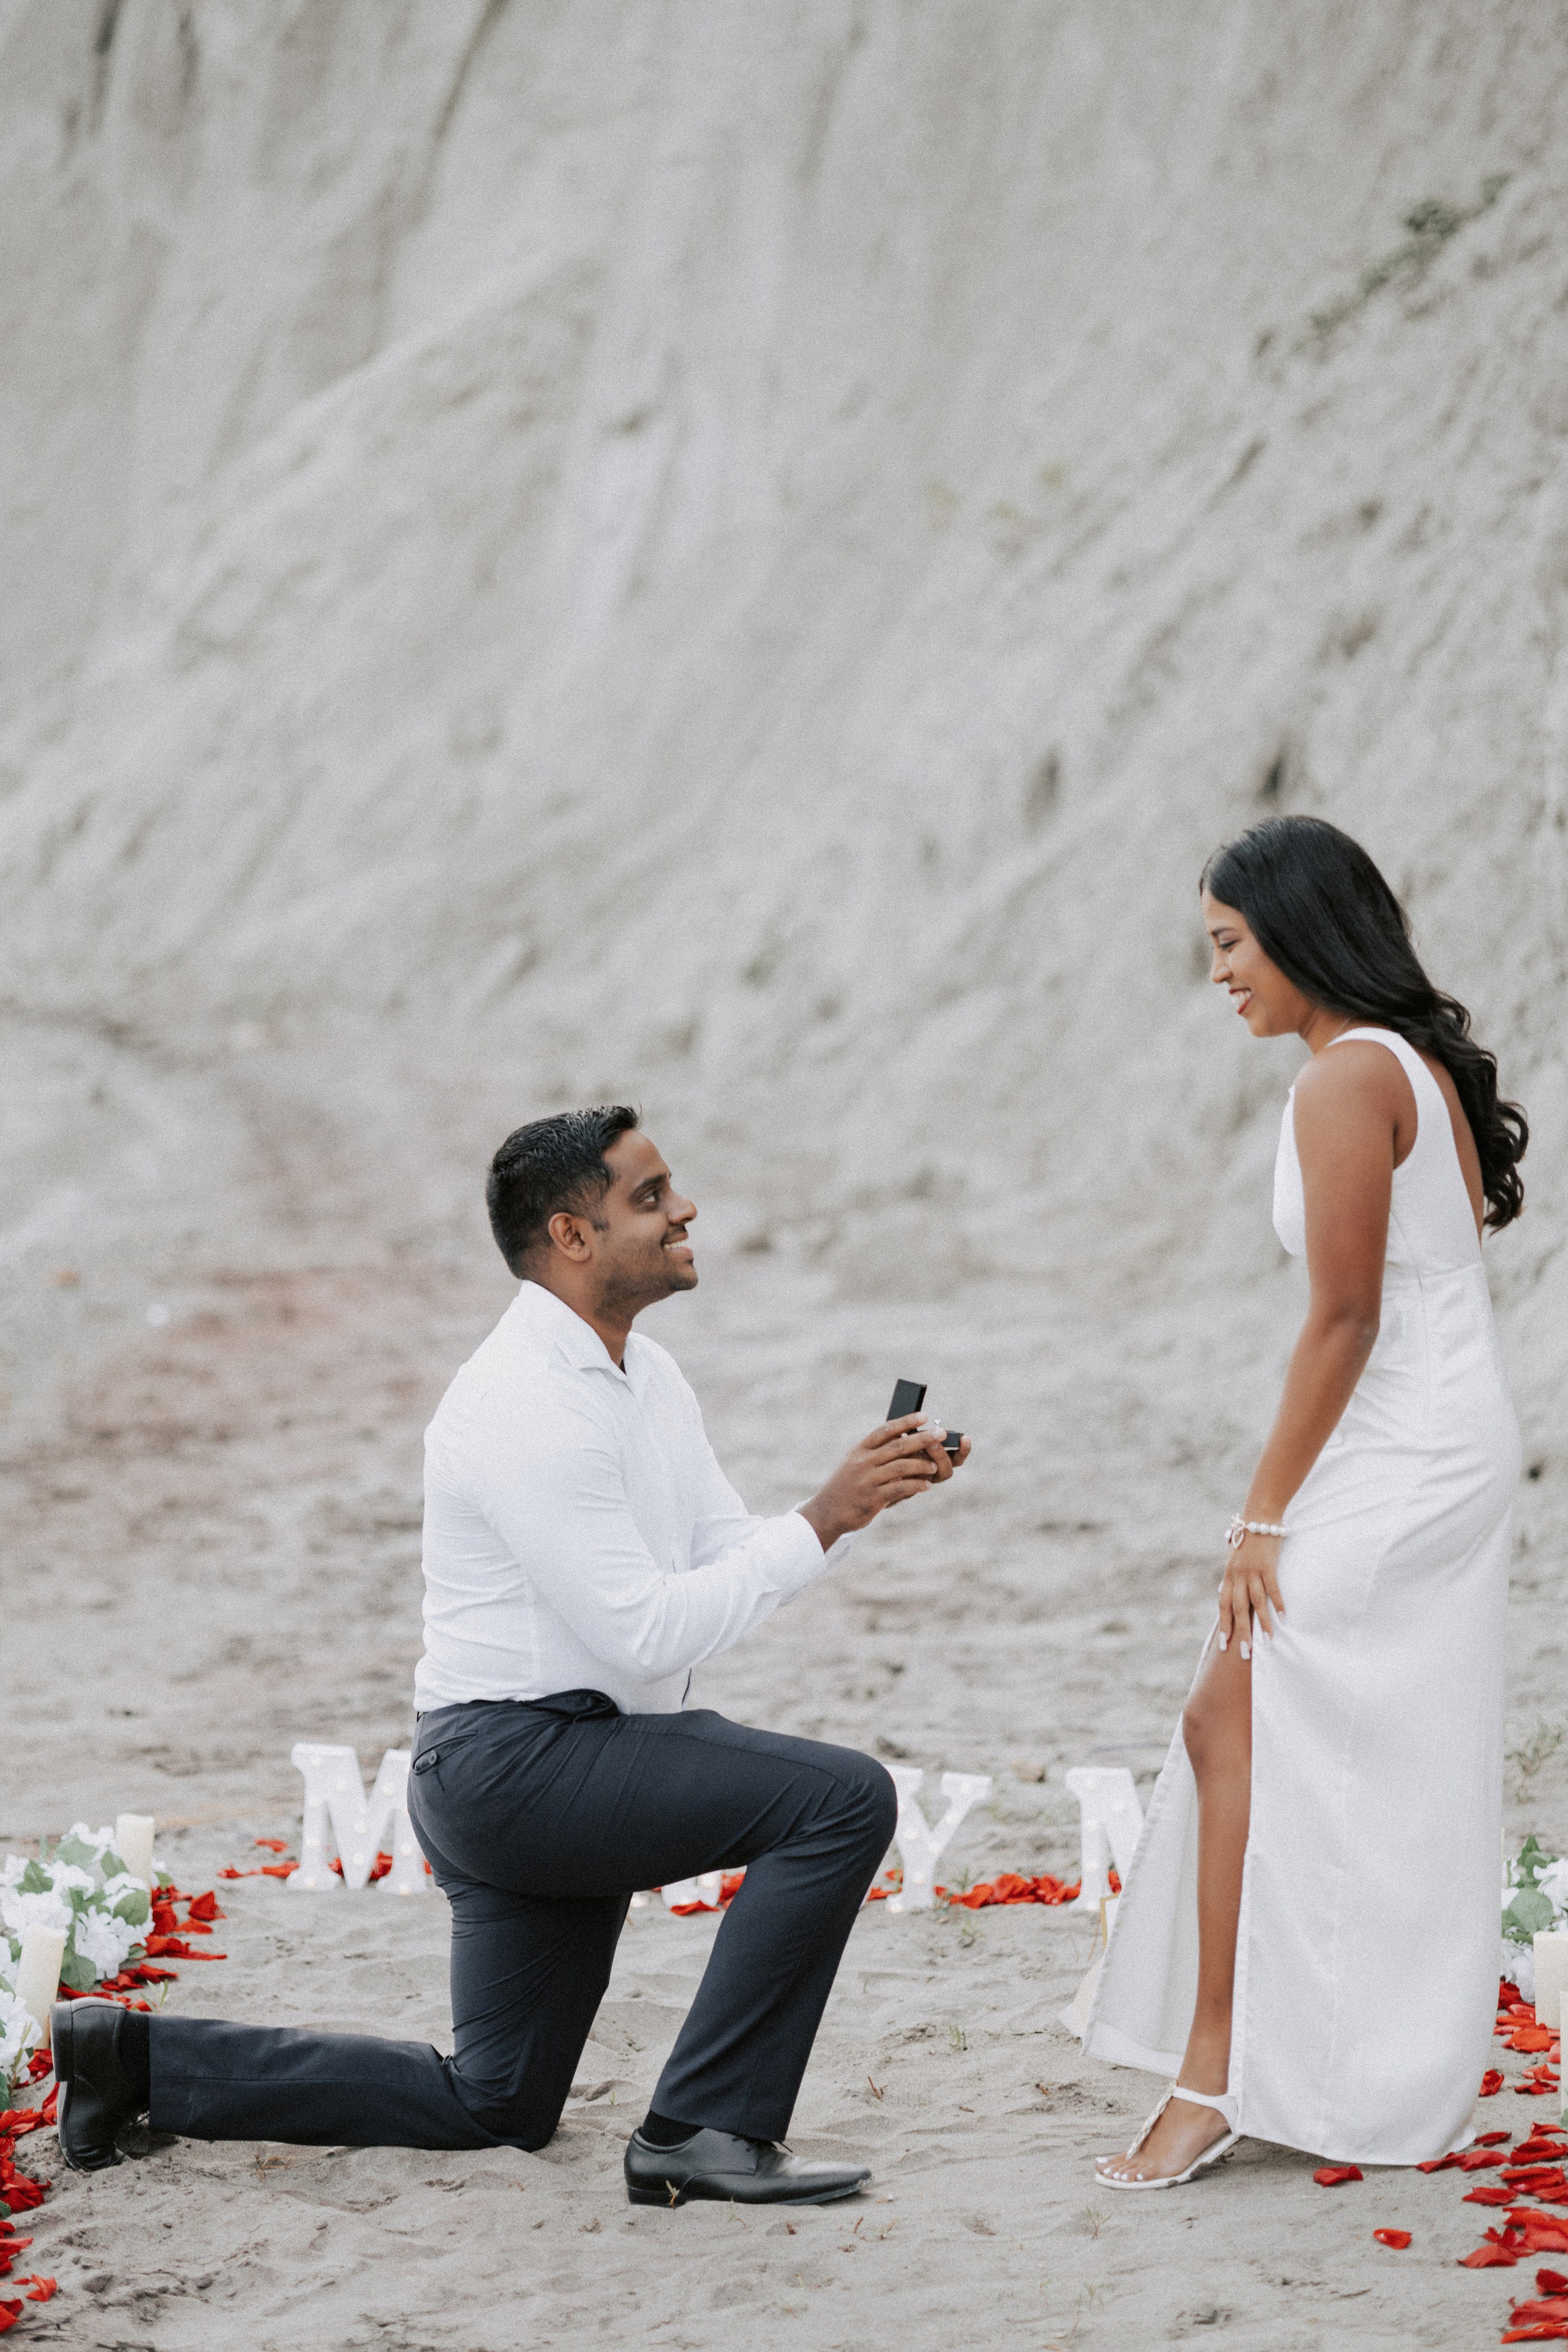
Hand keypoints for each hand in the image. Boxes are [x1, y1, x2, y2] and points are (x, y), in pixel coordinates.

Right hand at [798, 1415, 961, 1550]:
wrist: (827, 1512)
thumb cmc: (845, 1485)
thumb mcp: (854, 1463)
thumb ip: (874, 1452)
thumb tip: (903, 1438)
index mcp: (859, 1450)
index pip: (885, 1430)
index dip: (906, 1421)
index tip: (924, 1415)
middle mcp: (863, 1462)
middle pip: (898, 1446)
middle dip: (922, 1439)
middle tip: (941, 1434)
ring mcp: (868, 1480)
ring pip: (901, 1467)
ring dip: (922, 1465)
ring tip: (935, 1466)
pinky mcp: (873, 1499)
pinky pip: (900, 1489)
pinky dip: (916, 1486)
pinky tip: (926, 1486)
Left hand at [1216, 1530, 1283, 1659]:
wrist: (1258, 1516)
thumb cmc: (1247, 1538)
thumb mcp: (1233, 1558)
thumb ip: (1231, 1577)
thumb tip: (1223, 1592)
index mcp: (1229, 1575)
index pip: (1223, 1605)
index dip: (1224, 1625)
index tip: (1224, 1644)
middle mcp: (1238, 1575)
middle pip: (1237, 1609)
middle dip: (1240, 1632)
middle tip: (1244, 1654)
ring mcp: (1252, 1571)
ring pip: (1255, 1603)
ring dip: (1261, 1624)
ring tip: (1268, 1643)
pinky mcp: (1268, 1566)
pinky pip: (1273, 1589)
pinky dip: (1279, 1604)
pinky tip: (1284, 1619)